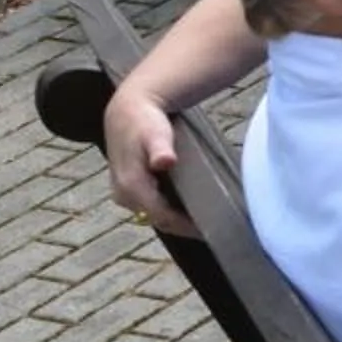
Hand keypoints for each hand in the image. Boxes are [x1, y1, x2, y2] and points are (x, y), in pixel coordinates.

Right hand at [102, 84, 198, 237]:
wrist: (126, 110)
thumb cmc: (144, 121)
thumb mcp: (155, 133)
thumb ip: (160, 149)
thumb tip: (164, 161)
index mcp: (131, 187)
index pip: (163, 217)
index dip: (187, 226)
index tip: (211, 231)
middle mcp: (124, 196)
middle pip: (160, 221)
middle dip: (186, 227)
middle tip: (216, 230)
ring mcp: (124, 195)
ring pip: (156, 216)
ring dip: (179, 221)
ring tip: (208, 222)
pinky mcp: (129, 190)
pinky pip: (153, 208)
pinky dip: (172, 211)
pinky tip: (192, 210)